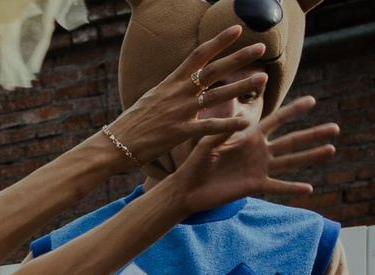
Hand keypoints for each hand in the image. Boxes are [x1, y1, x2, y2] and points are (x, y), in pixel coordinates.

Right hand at [105, 28, 267, 166]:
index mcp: (170, 83)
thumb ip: (170, 90)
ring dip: (241, 86)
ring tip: (263, 78)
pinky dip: (228, 126)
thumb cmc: (130, 125)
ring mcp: (178, 112)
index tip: (237, 29)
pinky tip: (245, 124)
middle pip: (212, 70)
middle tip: (261, 47)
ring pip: (216, 95)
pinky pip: (208, 128)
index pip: (197, 56)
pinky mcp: (178, 133)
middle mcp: (177, 93)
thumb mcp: (150, 99)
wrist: (111, 146)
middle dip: (238, 57)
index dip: (218, 41)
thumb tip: (182, 82)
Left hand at [165, 96, 337, 211]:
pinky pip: (277, 186)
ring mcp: (259, 169)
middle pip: (292, 140)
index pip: (277, 120)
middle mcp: (259, 151)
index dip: (294, 110)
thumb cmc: (195, 162)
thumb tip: (243, 120)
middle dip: (314, 134)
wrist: (188, 188)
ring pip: (291, 161)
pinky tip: (309, 187)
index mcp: (249, 136)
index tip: (312, 100)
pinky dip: (292, 188)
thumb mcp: (209, 142)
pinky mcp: (254, 186)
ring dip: (311, 156)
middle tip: (336, 127)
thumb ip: (225, 130)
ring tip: (332, 149)